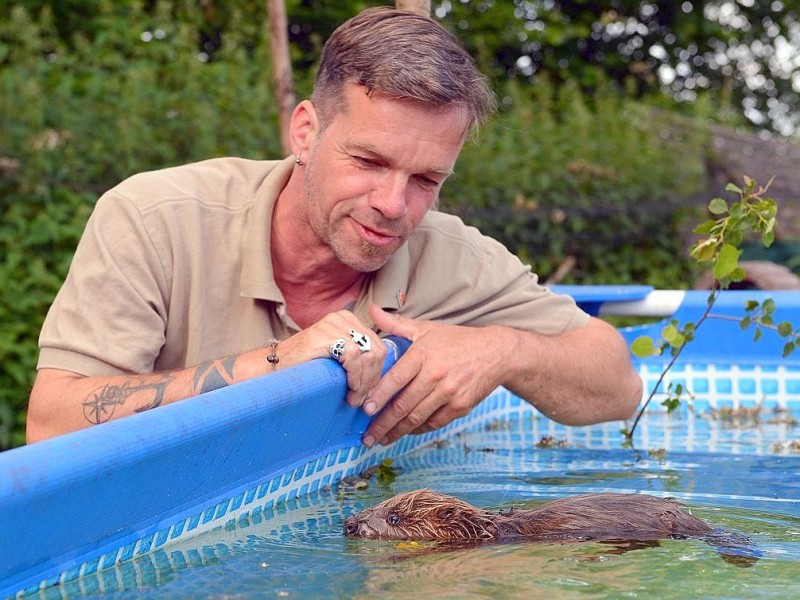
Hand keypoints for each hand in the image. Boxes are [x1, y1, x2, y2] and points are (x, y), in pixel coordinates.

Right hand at [288, 310, 385, 406]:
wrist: (272, 365)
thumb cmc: (303, 365)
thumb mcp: (335, 356)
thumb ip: (356, 359)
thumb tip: (378, 378)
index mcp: (348, 321)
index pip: (378, 346)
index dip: (377, 372)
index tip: (368, 391)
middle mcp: (342, 318)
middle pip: (377, 350)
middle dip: (373, 378)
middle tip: (362, 398)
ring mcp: (333, 325)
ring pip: (368, 354)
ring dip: (365, 381)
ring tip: (355, 397)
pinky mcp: (325, 335)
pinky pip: (353, 357)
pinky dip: (355, 376)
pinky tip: (349, 388)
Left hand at [363, 305, 504, 445]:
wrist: (497, 353)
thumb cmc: (457, 340)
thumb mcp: (427, 328)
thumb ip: (396, 324)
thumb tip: (371, 310)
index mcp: (424, 354)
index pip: (396, 379)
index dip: (378, 396)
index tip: (363, 409)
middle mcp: (436, 375)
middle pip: (403, 404)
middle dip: (383, 423)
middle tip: (367, 437)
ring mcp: (450, 393)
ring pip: (417, 417)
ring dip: (397, 431)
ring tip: (382, 439)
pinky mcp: (461, 406)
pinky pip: (434, 422)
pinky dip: (418, 429)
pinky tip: (406, 431)